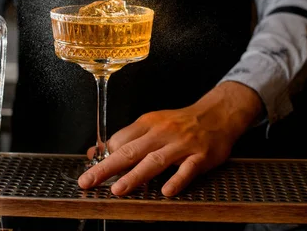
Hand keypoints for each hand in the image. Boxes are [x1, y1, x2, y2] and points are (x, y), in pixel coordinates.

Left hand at [78, 81, 262, 195]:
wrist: (217, 114)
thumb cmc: (180, 123)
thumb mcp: (154, 123)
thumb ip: (131, 138)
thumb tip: (101, 153)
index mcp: (147, 123)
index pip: (120, 140)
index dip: (103, 156)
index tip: (89, 170)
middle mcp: (161, 132)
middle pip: (130, 151)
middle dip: (107, 167)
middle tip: (89, 181)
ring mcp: (181, 144)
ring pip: (155, 160)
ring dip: (136, 175)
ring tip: (118, 189)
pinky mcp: (200, 155)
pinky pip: (187, 169)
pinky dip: (177, 180)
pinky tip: (166, 192)